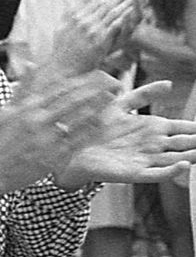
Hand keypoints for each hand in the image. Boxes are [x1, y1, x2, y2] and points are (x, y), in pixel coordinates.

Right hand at [0, 69, 130, 190]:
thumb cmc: (0, 140)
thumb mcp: (7, 111)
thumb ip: (22, 88)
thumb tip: (31, 65)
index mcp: (28, 108)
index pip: (60, 88)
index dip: (82, 80)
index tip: (98, 74)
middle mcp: (38, 121)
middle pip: (74, 99)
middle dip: (97, 89)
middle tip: (114, 82)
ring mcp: (48, 139)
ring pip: (80, 118)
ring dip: (99, 106)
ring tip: (113, 97)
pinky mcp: (54, 156)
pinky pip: (79, 140)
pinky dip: (92, 130)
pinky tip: (103, 122)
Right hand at [45, 0, 144, 78]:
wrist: (62, 69)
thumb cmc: (61, 51)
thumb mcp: (61, 28)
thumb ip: (69, 16)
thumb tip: (74, 7)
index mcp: (74, 16)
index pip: (95, 2)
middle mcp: (83, 21)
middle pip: (105, 4)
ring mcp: (92, 30)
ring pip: (112, 12)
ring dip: (126, 2)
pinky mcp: (100, 41)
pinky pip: (115, 26)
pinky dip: (124, 17)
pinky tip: (133, 12)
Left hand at [53, 81, 195, 187]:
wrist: (73, 147)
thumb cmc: (96, 126)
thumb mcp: (120, 105)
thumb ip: (144, 94)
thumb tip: (169, 83)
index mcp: (153, 128)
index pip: (183, 128)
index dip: (195, 128)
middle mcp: (153, 144)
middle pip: (184, 144)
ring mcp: (145, 159)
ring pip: (176, 159)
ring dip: (191, 156)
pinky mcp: (134, 172)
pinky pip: (157, 173)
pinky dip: (171, 171)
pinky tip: (184, 165)